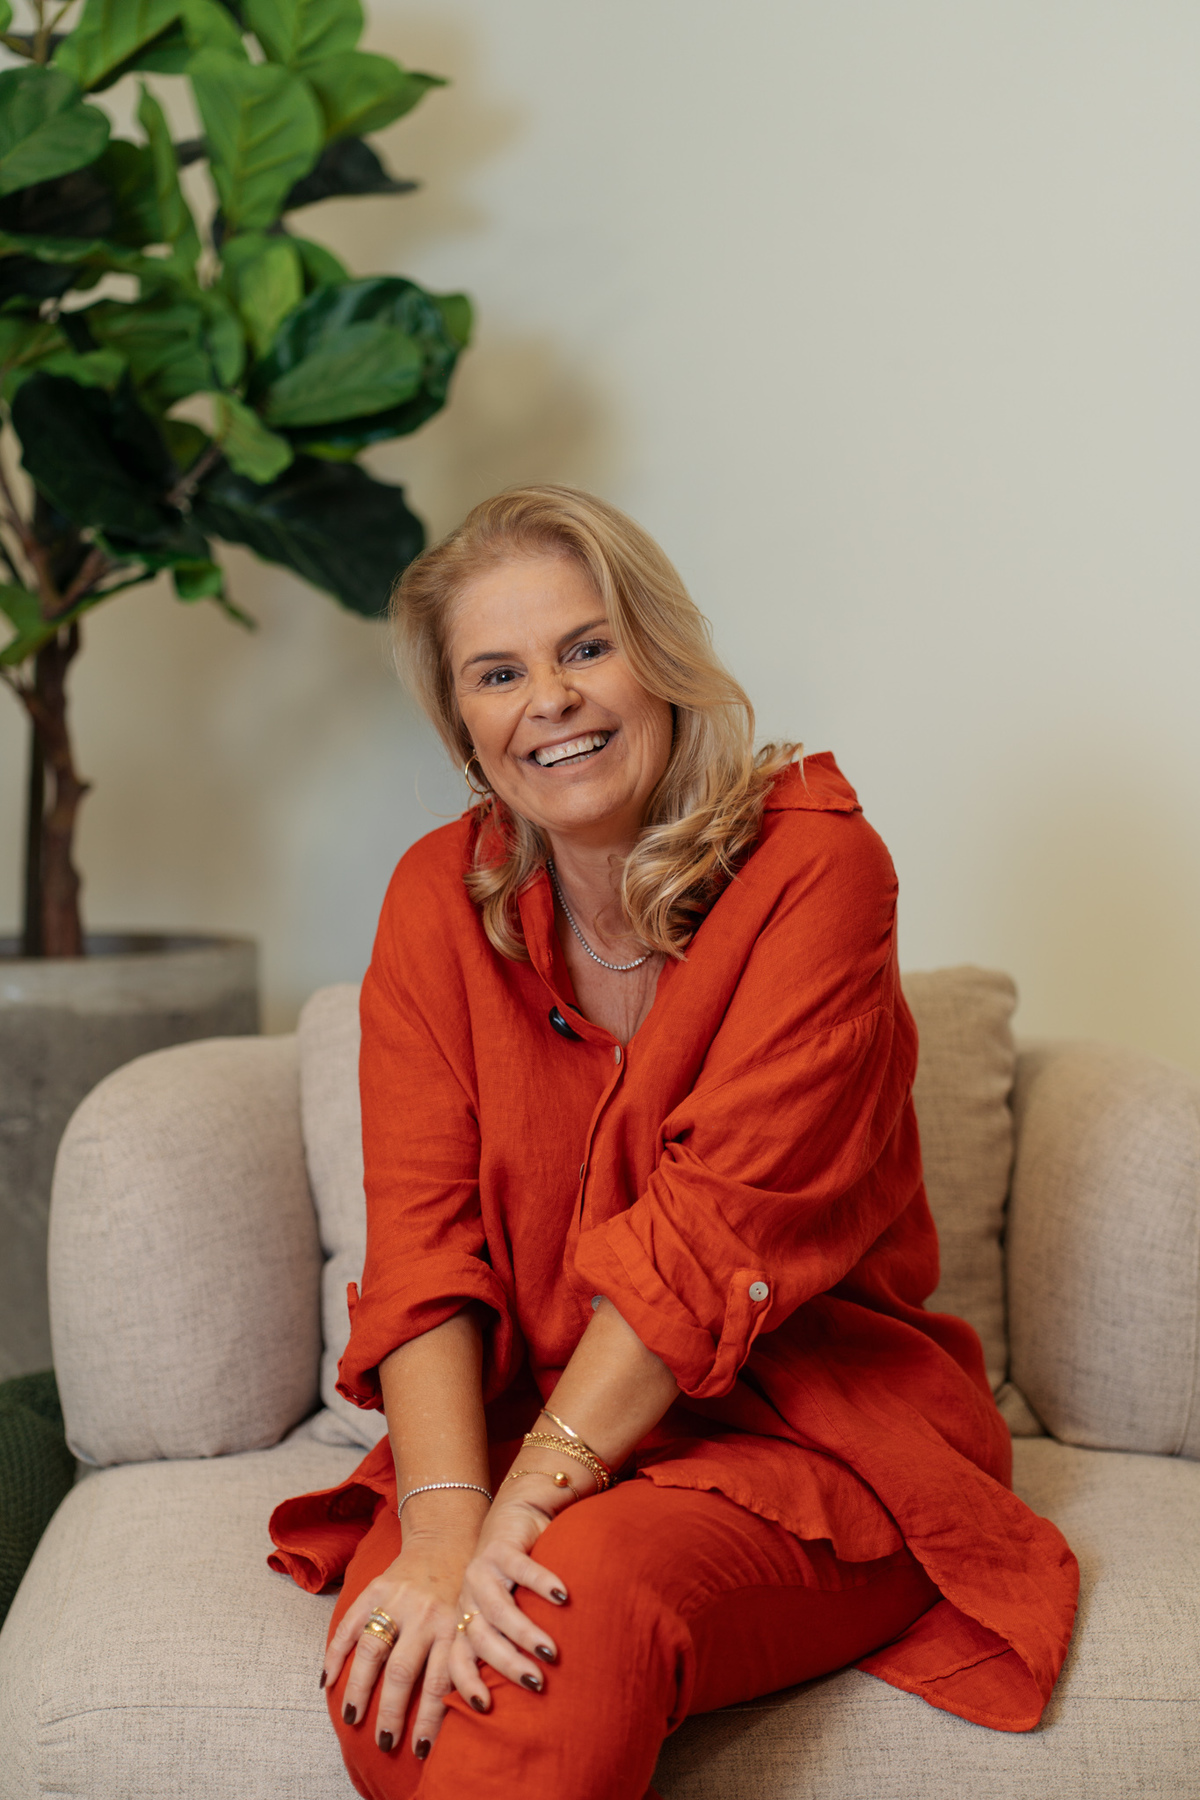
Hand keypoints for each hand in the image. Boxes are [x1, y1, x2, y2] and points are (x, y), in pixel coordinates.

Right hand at [322, 1529, 472, 1758]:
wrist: (447, 1538)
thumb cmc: (463, 1592)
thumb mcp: (472, 1622)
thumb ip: (464, 1658)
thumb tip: (468, 1711)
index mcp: (453, 1626)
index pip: (439, 1682)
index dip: (428, 1719)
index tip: (420, 1749)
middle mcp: (426, 1614)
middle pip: (402, 1672)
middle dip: (390, 1712)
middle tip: (383, 1741)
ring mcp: (398, 1600)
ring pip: (371, 1651)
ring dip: (358, 1690)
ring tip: (351, 1718)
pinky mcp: (376, 1587)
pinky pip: (349, 1625)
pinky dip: (335, 1655)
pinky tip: (327, 1681)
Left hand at [448, 1477, 572, 1713]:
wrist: (514, 1514)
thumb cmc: (513, 1576)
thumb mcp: (504, 1613)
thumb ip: (506, 1644)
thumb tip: (527, 1691)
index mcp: (464, 1619)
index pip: (456, 1659)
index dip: (466, 1683)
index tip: (485, 1707)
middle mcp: (468, 1598)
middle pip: (480, 1638)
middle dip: (506, 1664)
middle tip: (535, 1682)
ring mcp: (481, 1571)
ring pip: (498, 1608)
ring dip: (524, 1632)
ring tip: (550, 1650)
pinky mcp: (501, 1546)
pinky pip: (521, 1568)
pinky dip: (541, 1583)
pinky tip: (562, 1596)